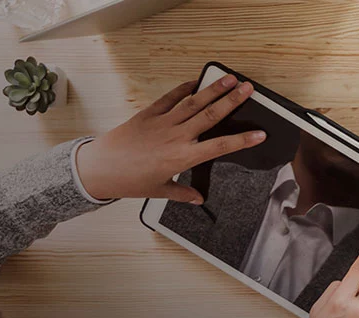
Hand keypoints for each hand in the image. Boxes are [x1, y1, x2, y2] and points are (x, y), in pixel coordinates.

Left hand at [75, 75, 266, 202]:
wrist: (99, 168)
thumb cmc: (128, 180)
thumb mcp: (159, 191)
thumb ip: (182, 193)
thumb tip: (197, 198)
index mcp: (182, 158)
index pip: (219, 146)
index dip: (242, 140)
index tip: (259, 134)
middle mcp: (175, 137)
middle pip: (210, 116)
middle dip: (232, 101)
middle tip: (248, 88)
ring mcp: (162, 123)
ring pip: (193, 103)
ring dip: (213, 90)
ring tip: (229, 78)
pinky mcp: (148, 114)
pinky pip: (169, 98)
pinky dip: (183, 89)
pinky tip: (194, 82)